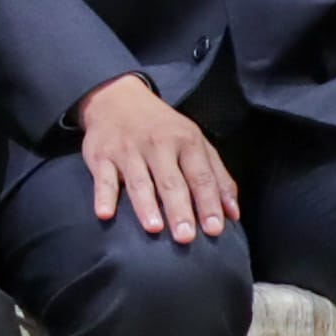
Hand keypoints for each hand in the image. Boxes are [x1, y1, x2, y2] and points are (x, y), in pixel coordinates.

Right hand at [74, 73, 236, 242]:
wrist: (118, 98)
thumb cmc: (162, 128)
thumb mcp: (195, 143)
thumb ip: (217, 177)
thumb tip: (234, 214)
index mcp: (186, 141)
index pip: (201, 176)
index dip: (209, 203)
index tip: (214, 229)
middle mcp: (158, 145)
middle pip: (171, 181)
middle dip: (179, 209)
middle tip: (186, 237)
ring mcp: (128, 150)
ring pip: (139, 181)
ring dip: (146, 205)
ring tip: (154, 228)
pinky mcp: (101, 155)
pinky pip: (103, 178)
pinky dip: (103, 196)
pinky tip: (105, 213)